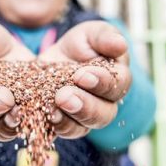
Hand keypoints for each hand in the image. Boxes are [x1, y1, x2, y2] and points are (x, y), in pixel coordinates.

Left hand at [39, 21, 131, 138]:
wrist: (55, 60)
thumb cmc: (81, 44)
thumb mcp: (90, 34)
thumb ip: (104, 37)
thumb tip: (120, 44)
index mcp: (117, 78)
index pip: (118, 84)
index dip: (102, 82)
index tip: (82, 75)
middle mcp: (106, 103)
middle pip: (104, 113)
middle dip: (84, 105)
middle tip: (64, 96)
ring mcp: (86, 118)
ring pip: (84, 127)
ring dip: (69, 119)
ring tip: (53, 108)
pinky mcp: (67, 125)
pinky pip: (65, 132)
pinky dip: (55, 126)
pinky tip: (45, 116)